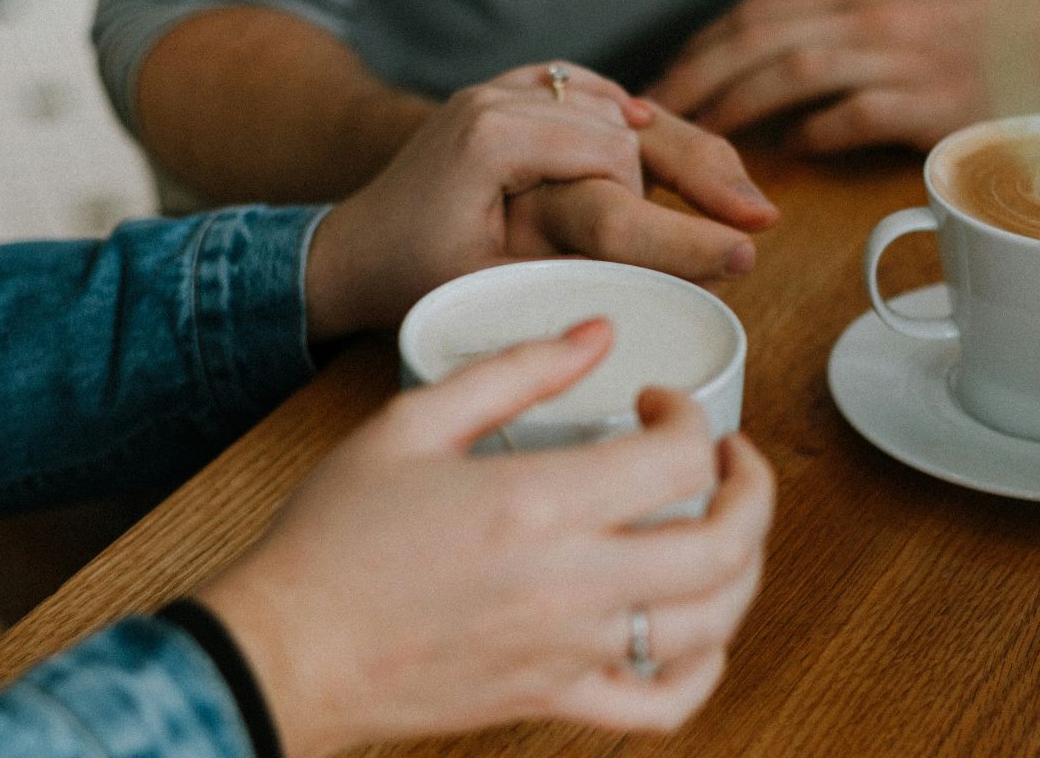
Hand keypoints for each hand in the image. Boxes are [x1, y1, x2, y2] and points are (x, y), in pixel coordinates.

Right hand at [198, 320, 777, 756]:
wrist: (287, 648)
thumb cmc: (335, 538)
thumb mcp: (410, 422)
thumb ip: (514, 371)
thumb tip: (595, 334)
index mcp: (538, 503)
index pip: (679, 457)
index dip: (690, 415)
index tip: (659, 402)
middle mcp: (571, 583)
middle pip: (727, 544)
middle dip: (753, 488)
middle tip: (729, 458)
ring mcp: (571, 650)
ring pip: (715, 623)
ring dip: (745, 567)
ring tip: (726, 529)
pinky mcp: (556, 699)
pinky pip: (666, 704)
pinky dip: (705, 669)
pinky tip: (695, 629)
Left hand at [305, 65, 776, 339]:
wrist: (349, 249)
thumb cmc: (412, 277)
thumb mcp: (494, 282)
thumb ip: (574, 265)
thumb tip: (671, 276)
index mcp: (493, 134)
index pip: (612, 157)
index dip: (669, 209)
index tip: (729, 252)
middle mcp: (498, 95)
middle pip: (625, 121)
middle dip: (697, 168)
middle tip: (760, 217)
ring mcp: (500, 88)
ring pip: (612, 103)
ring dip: (671, 144)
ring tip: (735, 193)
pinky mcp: (505, 94)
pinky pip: (583, 90)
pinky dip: (626, 112)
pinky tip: (666, 134)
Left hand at [648, 0, 1039, 152]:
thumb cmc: (997, 32)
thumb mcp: (912, 7)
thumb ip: (847, 30)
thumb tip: (776, 69)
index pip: (757, 12)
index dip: (700, 49)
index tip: (663, 84)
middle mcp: (874, 15)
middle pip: (758, 37)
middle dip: (696, 79)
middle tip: (654, 122)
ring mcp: (907, 55)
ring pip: (794, 70)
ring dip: (737, 107)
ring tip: (702, 143)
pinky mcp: (939, 100)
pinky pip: (855, 114)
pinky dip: (814, 133)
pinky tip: (789, 155)